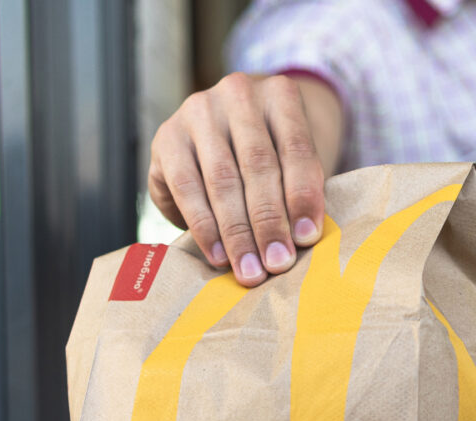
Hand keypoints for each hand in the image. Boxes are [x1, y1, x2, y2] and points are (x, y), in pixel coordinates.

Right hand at [148, 72, 341, 286]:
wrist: (228, 130)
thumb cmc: (274, 154)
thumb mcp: (293, 161)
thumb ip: (300, 190)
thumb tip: (302, 240)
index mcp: (281, 95)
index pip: (296, 149)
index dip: (302, 196)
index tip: (307, 238)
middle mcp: (238, 94)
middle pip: (258, 166)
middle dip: (269, 222)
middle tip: (277, 264)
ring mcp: (198, 112)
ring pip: (221, 180)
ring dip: (236, 232)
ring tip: (249, 270)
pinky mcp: (168, 137)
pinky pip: (186, 188)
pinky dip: (204, 227)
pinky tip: (218, 256)